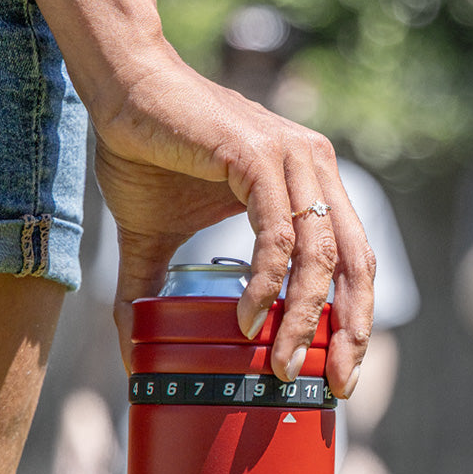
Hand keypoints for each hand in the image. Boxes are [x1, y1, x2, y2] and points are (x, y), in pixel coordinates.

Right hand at [91, 47, 374, 396]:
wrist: (116, 89)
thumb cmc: (144, 155)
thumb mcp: (158, 242)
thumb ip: (159, 295)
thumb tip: (133, 361)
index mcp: (310, 186)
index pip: (353, 262)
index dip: (356, 318)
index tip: (344, 371)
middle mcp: (314, 170)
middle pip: (354, 264)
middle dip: (353, 330)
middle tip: (338, 384)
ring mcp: (292, 160)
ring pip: (319, 256)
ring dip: (304, 318)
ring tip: (282, 366)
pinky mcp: (259, 156)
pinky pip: (277, 234)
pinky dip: (267, 283)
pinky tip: (247, 319)